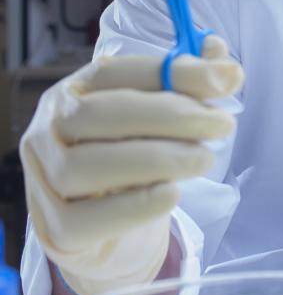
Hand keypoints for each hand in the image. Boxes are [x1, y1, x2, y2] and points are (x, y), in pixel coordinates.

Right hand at [20, 34, 242, 294]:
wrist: (107, 234)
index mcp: (72, 92)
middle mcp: (47, 130)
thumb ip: (188, 85)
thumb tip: (223, 61)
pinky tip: (172, 194)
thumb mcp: (158, 119)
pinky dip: (133, 207)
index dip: (171, 71)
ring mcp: (43, 181)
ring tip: (204, 159)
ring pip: (86, 167)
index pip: (113, 72)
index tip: (226, 78)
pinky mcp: (55, 229)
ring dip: (155, 160)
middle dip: (169, 116)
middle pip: (98, 115)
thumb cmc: (133, 160)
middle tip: (221, 124)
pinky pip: (86, 219)